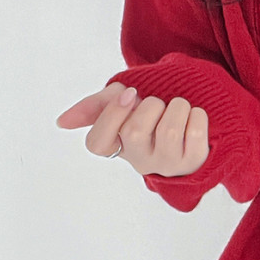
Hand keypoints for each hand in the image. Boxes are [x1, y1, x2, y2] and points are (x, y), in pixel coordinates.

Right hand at [56, 82, 209, 177]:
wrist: (191, 128)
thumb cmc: (151, 116)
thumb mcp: (121, 107)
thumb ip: (94, 108)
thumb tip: (62, 122)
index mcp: (117, 147)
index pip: (98, 143)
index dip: (112, 116)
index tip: (130, 94)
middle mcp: (140, 161)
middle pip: (134, 131)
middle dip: (150, 105)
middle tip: (158, 105)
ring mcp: (167, 165)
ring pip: (170, 130)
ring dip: (177, 107)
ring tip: (177, 110)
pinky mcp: (194, 162)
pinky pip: (196, 130)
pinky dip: (197, 114)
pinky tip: (193, 118)